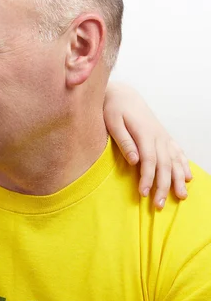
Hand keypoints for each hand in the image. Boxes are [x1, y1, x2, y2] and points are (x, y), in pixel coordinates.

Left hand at [104, 83, 191, 208]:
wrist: (123, 94)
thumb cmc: (113, 109)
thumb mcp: (113, 123)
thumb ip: (124, 142)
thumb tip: (134, 160)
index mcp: (145, 134)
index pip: (149, 161)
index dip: (148, 178)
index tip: (143, 193)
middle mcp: (158, 136)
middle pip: (164, 165)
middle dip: (163, 186)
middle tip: (159, 205)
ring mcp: (163, 136)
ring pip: (174, 161)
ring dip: (178, 180)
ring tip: (181, 197)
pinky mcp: (163, 136)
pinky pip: (177, 152)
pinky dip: (183, 165)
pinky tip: (187, 177)